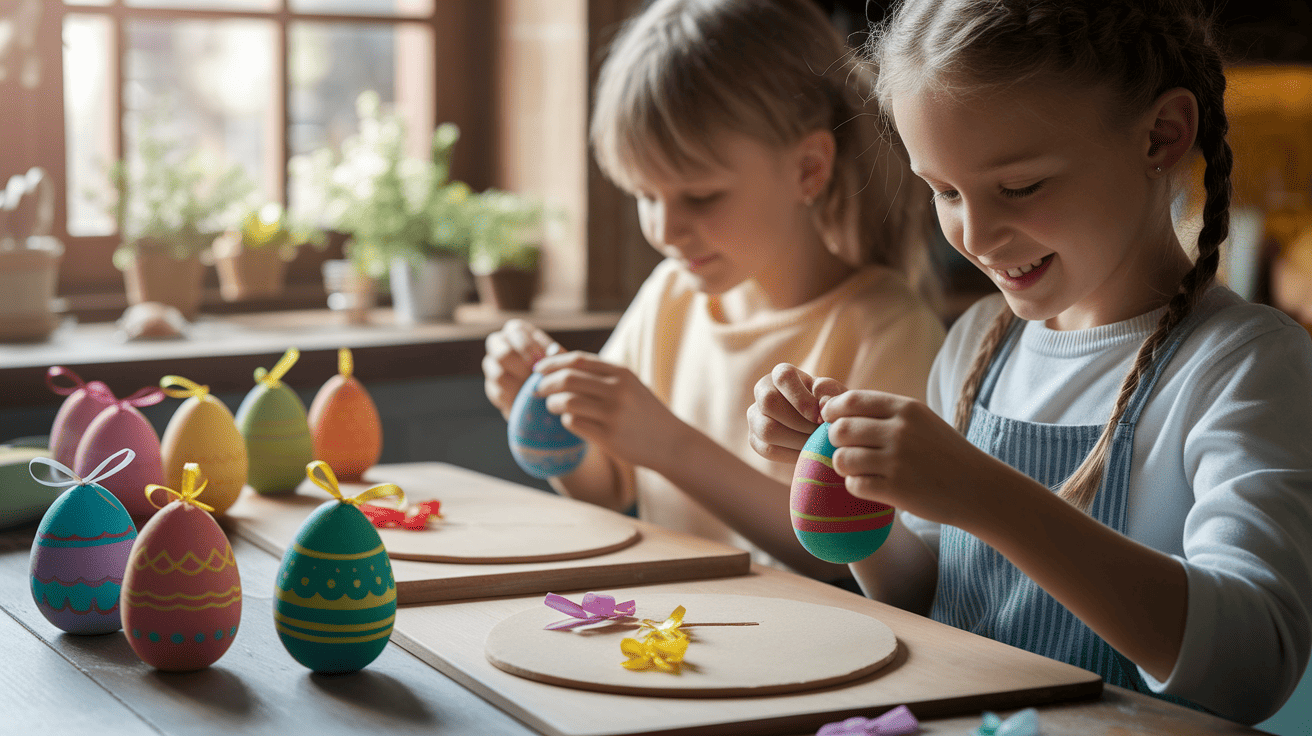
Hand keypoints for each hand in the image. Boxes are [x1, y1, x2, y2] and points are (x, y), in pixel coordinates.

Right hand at [483, 319, 560, 418]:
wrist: (546, 399)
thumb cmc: (554, 372)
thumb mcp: (559, 361)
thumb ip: (556, 355)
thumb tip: (553, 352)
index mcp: (516, 333)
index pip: (514, 329)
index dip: (527, 344)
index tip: (540, 359)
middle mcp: (499, 345)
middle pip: (498, 348)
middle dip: (518, 363)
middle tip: (534, 374)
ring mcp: (492, 367)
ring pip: (497, 373)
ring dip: (518, 383)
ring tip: (534, 389)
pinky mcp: (492, 388)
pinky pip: (497, 392)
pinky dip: (514, 397)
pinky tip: (526, 399)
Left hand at [534, 352, 681, 470]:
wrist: (671, 442)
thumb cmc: (644, 411)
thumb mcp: (628, 385)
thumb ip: (598, 373)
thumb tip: (554, 355)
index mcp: (622, 373)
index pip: (577, 360)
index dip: (552, 363)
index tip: (538, 370)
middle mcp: (617, 390)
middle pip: (567, 379)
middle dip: (545, 384)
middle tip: (538, 390)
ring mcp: (613, 414)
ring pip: (566, 402)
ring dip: (552, 404)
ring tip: (553, 407)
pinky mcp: (609, 436)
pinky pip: (573, 423)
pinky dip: (565, 421)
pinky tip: (570, 421)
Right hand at [746, 363, 847, 464]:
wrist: (820, 429)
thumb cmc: (828, 406)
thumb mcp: (833, 395)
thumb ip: (830, 393)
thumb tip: (821, 403)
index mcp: (781, 374)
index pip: (783, 378)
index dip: (801, 399)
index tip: (820, 418)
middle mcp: (762, 390)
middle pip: (769, 403)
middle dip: (799, 423)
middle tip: (819, 434)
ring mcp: (755, 416)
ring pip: (767, 429)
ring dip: (796, 440)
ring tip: (816, 445)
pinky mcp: (755, 439)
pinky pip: (768, 449)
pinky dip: (791, 454)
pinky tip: (808, 453)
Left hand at [822, 390, 1000, 527]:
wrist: (978, 487)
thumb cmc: (942, 452)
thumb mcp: (919, 421)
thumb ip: (882, 412)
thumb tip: (829, 405)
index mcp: (906, 409)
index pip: (851, 401)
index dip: (833, 411)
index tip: (832, 421)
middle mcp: (901, 431)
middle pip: (840, 430)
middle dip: (835, 441)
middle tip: (848, 449)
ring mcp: (898, 460)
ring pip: (842, 459)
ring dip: (844, 466)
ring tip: (860, 468)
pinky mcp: (897, 489)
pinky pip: (854, 485)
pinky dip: (856, 486)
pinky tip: (871, 485)